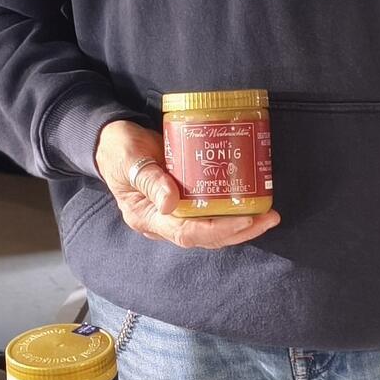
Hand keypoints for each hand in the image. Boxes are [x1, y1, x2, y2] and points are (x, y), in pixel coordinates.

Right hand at [94, 120, 281, 250]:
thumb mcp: (128, 158)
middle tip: (268, 217)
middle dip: (239, 231)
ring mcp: (172, 214)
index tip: (245, 219)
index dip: (218, 229)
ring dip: (241, 225)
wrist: (110, 141)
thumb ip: (148, 178)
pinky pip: (209, 215)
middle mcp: (161, 222)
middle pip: (205, 237)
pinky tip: (251, 204)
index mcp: (145, 216)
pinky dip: (231, 212)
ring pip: (211, 230)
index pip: (186, 233)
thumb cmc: (117, 148)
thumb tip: (171, 203)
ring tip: (268, 215)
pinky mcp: (181, 203)